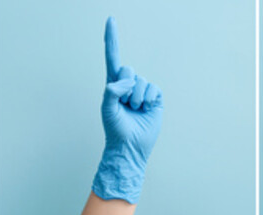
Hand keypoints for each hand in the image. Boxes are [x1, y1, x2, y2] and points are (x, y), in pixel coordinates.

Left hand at [92, 18, 162, 203]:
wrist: (130, 147)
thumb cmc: (115, 129)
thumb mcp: (107, 109)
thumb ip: (112, 91)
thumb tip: (127, 81)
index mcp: (113, 83)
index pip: (112, 57)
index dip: (112, 38)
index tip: (110, 19)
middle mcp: (128, 84)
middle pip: (128, 69)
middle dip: (126, 87)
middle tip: (124, 105)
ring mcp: (142, 91)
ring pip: (142, 81)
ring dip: (136, 98)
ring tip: (134, 111)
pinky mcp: (155, 98)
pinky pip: (153, 89)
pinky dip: (148, 100)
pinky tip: (145, 110)